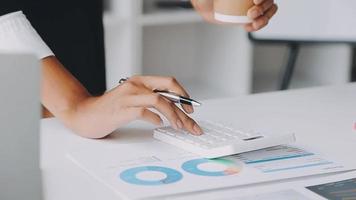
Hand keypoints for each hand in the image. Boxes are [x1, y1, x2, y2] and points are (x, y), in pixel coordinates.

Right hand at [71, 76, 202, 137]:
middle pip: (168, 90)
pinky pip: (144, 111)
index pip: (169, 82)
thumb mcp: (134, 99)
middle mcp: (136, 85)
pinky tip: (158, 124)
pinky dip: (155, 118)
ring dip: (173, 115)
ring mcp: (128, 96)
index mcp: (140, 81)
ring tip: (179, 126)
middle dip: (183, 107)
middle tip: (191, 123)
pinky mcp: (122, 109)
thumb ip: (151, 100)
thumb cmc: (111, 109)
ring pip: (159, 100)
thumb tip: (174, 110)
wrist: (85, 114)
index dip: (183, 95)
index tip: (190, 109)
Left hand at [191, 0, 277, 31]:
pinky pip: (260, 21)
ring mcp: (254, 5)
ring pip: (269, 11)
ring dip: (265, 18)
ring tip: (254, 24)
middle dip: (264, 8)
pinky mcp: (249, 17)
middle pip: (269, 1)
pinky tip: (249, 27)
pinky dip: (258, 26)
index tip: (255, 1)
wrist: (204, 6)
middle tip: (251, 14)